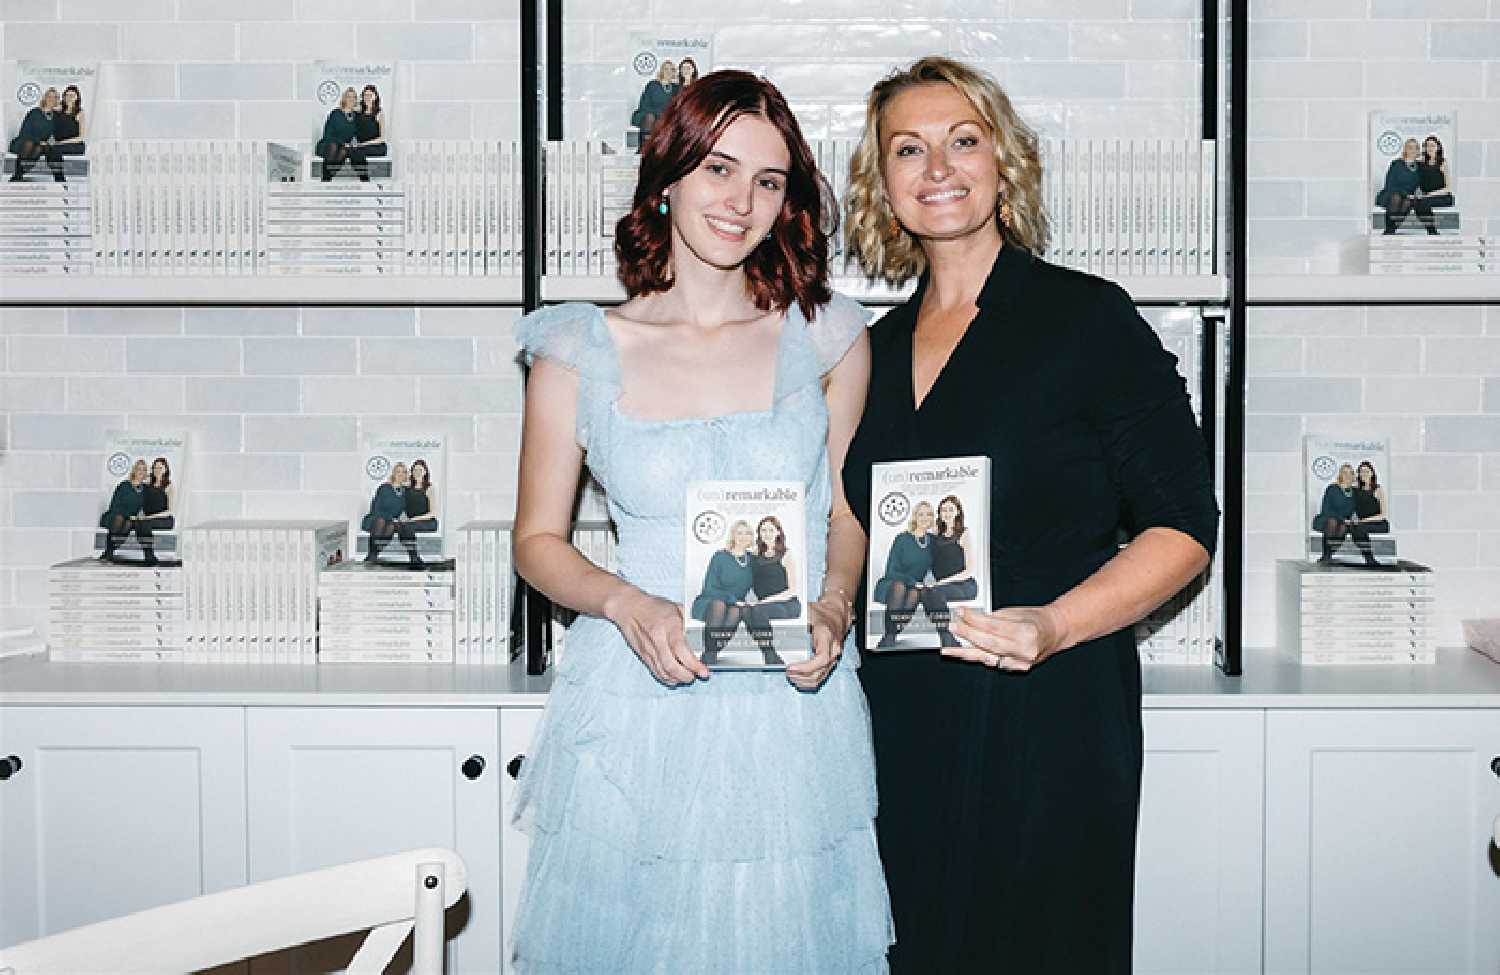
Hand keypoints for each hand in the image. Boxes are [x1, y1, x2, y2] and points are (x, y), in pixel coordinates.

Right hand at [604, 587, 706, 686]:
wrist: (629, 608)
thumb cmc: (653, 606)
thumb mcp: (675, 607)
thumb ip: (690, 620)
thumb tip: (704, 629)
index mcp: (668, 626)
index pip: (681, 649)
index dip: (693, 664)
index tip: (703, 671)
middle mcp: (657, 640)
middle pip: (671, 666)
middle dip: (686, 676)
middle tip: (696, 675)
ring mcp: (649, 649)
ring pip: (663, 672)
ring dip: (677, 679)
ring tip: (687, 677)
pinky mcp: (643, 656)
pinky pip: (655, 672)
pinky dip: (667, 678)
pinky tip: (674, 678)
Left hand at [787, 590, 849, 690]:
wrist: (834, 616)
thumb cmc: (820, 614)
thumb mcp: (807, 611)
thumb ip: (794, 618)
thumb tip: (777, 620)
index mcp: (827, 636)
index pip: (822, 658)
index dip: (805, 667)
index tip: (791, 667)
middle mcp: (833, 649)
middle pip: (819, 671)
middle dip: (800, 675)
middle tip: (787, 671)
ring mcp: (833, 658)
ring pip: (820, 677)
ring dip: (803, 680)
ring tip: (790, 675)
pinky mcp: (830, 663)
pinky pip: (821, 677)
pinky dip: (808, 681)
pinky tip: (798, 678)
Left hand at [946, 605, 1064, 671]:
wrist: (1054, 632)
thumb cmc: (1037, 620)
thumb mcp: (1015, 612)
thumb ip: (993, 618)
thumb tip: (970, 618)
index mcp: (1026, 632)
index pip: (993, 626)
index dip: (973, 619)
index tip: (960, 613)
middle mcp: (1024, 650)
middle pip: (988, 643)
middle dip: (967, 635)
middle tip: (952, 627)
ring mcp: (1020, 662)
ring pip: (987, 656)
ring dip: (965, 652)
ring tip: (949, 648)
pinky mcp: (1016, 669)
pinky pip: (992, 663)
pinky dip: (977, 657)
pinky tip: (964, 655)